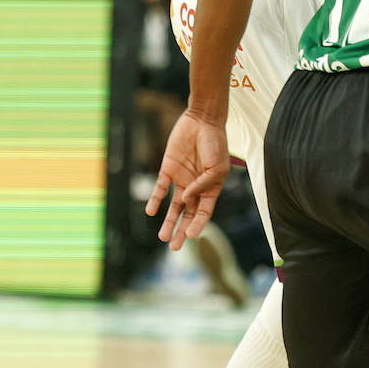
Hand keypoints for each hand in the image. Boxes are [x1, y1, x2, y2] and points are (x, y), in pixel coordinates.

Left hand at [146, 110, 231, 250]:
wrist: (202, 120)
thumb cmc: (215, 142)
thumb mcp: (217, 166)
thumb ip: (204, 184)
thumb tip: (186, 199)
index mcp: (211, 187)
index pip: (205, 211)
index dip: (199, 224)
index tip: (191, 236)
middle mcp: (196, 186)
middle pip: (188, 213)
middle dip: (182, 230)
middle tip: (175, 247)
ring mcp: (182, 179)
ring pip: (174, 206)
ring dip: (169, 221)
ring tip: (163, 237)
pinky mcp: (168, 169)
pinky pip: (160, 188)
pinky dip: (155, 200)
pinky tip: (151, 212)